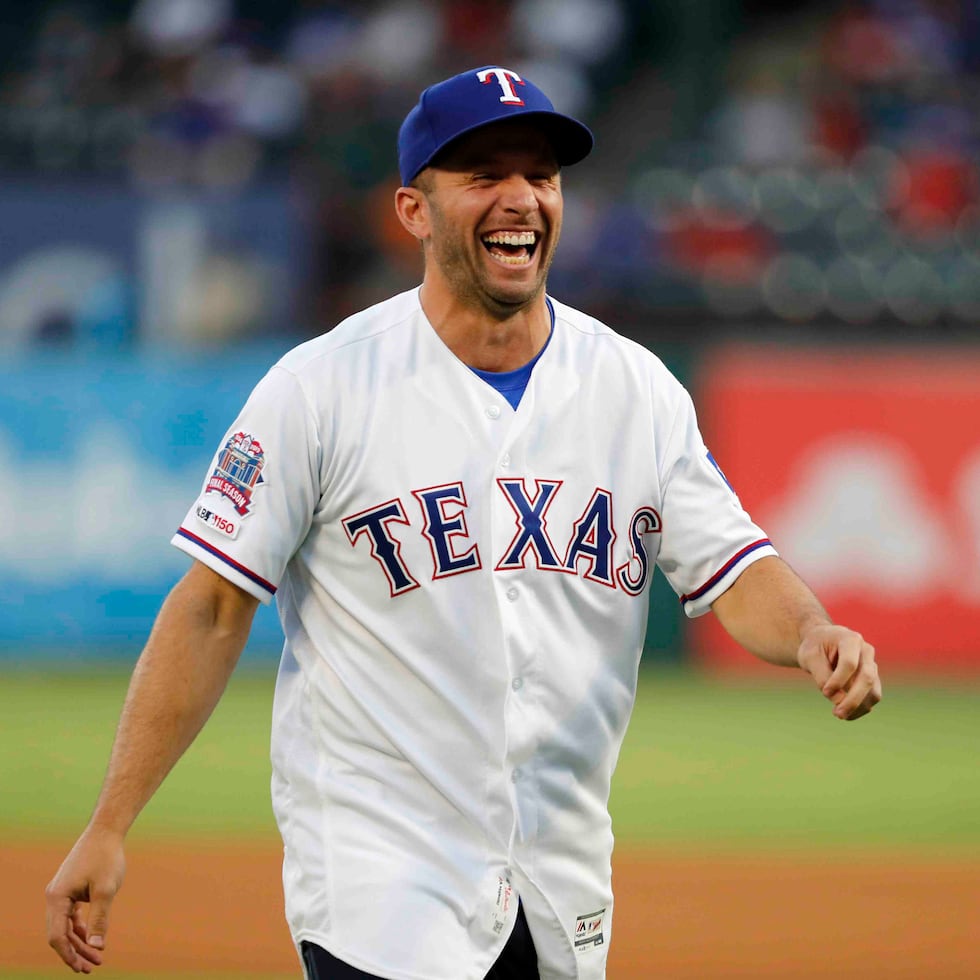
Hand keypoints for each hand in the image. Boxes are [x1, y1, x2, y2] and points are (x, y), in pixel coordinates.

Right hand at [45, 828, 125, 972]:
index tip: (83, 968)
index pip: (58, 936)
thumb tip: (97, 946)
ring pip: (66, 925)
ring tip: (96, 957)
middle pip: (60, 934)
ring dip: (79, 941)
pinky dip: (80, 927)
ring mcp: (61, 892)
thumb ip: (99, 919)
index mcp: (57, 898)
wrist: (106, 831)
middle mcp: (54, 896)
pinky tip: (91, 938)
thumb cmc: (106, 857)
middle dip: (75, 952)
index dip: (70, 955)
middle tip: (91, 968)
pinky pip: (71, 915)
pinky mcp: (71, 888)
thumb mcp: (106, 890)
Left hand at [797, 624, 881, 720]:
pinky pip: (872, 698)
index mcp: (850, 639)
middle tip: (837, 714)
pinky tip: (845, 714)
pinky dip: (860, 709)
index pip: (850, 663)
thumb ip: (822, 677)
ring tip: (839, 714)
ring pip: (873, 692)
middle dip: (853, 699)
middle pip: (867, 678)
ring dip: (858, 707)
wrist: (821, 642)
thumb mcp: (809, 657)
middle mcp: (866, 651)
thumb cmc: (814, 647)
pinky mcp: (872, 679)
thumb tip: (839, 701)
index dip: (838, 681)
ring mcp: (872, 665)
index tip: (824, 692)